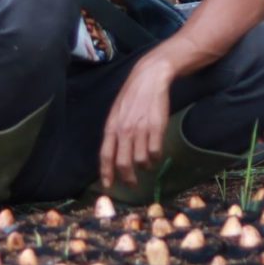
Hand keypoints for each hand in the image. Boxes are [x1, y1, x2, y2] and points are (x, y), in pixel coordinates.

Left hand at [98, 54, 173, 189]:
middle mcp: (124, 130)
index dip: (107, 173)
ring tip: (146, 165)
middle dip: (128, 178)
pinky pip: (155, 152)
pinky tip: (156, 155)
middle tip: (132, 184)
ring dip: (144, 167)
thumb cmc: (132, 96)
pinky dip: (156, 158)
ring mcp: (141, 129)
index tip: (108, 186)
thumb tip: (112, 154)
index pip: (106, 155)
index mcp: (112, 127)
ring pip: (141, 160)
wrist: (149, 78)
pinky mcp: (157, 127)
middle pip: (123, 163)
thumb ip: (114, 132)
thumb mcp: (116, 113)